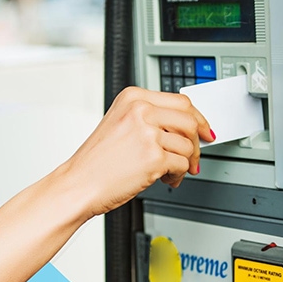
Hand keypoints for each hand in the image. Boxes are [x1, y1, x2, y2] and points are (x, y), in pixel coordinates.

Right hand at [62, 87, 212, 216]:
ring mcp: (147, 133)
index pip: (180, 101)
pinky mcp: (153, 157)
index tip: (203, 130)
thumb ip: (149, 119)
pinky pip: (182, 165)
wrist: (78, 184)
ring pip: (187, 145)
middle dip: (197, 142)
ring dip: (185, 163)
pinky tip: (166, 179)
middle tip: (194, 156)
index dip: (197, 118)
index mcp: (133, 98)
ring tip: (171, 172)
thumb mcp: (120, 124)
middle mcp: (140, 111)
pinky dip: (178, 175)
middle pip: (190, 121)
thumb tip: (184, 127)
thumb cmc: (96, 161)